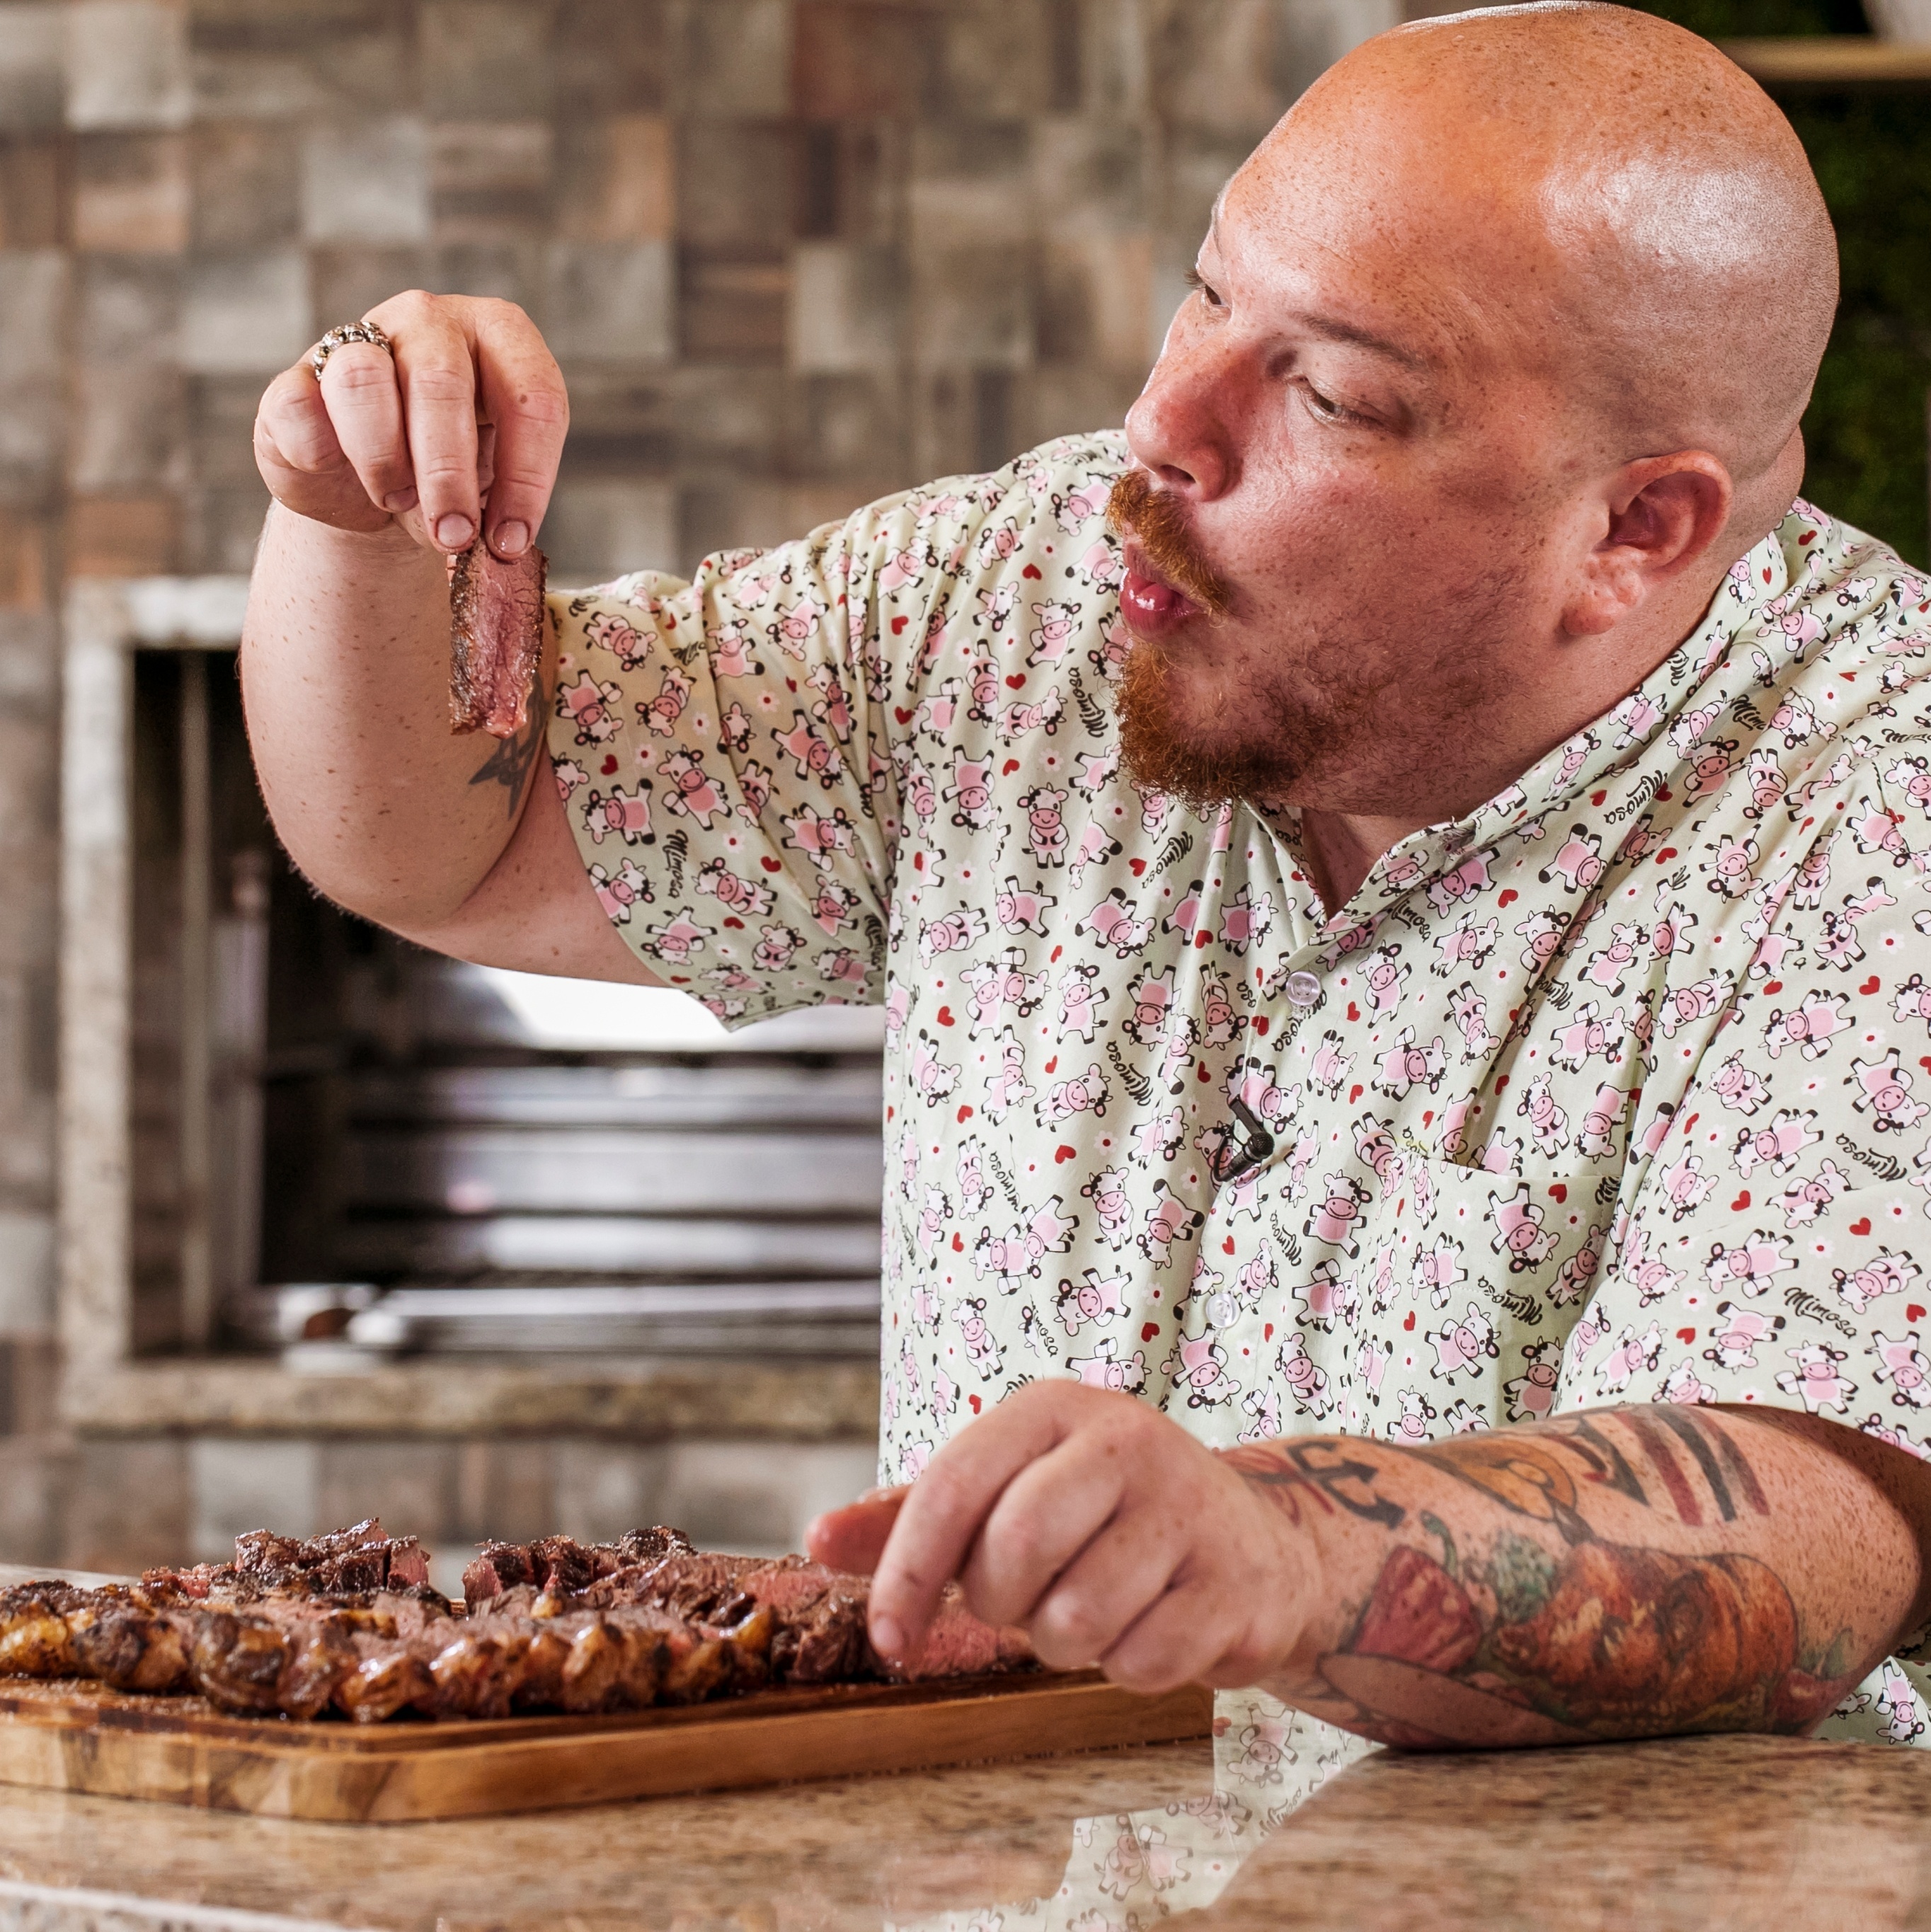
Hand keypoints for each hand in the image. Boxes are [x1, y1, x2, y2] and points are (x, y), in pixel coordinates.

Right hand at [252, 292, 568, 557]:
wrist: (375, 489)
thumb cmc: (451, 474)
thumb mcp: (489, 486)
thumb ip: (493, 507)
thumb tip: (481, 545)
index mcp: (500, 338)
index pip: (532, 395)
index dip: (526, 476)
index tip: (511, 541)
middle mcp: (430, 322)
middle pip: (441, 382)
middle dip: (449, 474)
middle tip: (453, 536)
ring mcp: (358, 340)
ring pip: (362, 380)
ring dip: (384, 459)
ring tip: (396, 502)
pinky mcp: (298, 378)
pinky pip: (300, 407)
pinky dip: (320, 453)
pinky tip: (336, 472)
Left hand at [807, 1382, 1316, 1695]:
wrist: (1255, 1543)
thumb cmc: (1103, 1518)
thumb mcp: (1010, 1491)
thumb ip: (914, 1516)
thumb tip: (816, 1539)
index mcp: (1054, 1410)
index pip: (953, 1486)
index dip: (906, 1573)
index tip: (889, 1640)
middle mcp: (1126, 1441)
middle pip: (1016, 1549)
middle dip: (1002, 1606)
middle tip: (1025, 1604)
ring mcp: (1189, 1508)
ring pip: (1078, 1617)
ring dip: (1065, 1644)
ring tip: (1092, 1611)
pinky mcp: (1235, 1582)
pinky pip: (1143, 1662)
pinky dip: (1129, 1668)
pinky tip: (1150, 1626)